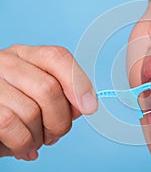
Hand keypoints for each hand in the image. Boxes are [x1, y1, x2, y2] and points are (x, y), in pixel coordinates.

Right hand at [0, 45, 97, 160]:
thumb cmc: (14, 109)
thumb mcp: (38, 95)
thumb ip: (62, 94)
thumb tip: (85, 104)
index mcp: (25, 56)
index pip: (57, 57)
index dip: (79, 83)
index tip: (89, 107)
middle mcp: (6, 63)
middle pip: (48, 88)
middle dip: (60, 120)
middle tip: (55, 133)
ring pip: (31, 111)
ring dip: (41, 135)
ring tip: (36, 140)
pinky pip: (10, 125)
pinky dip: (24, 143)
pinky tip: (24, 147)